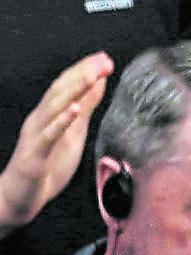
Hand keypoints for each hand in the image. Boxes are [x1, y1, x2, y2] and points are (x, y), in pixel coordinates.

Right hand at [0, 52, 111, 235]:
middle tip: (103, 60)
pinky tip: (72, 110)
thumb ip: (84, 110)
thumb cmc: (48, 165)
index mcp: (50, 115)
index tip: (105, 59)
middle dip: (82, 74)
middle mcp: (41, 119)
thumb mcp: (73, 133)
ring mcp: (37, 135)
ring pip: (54, 107)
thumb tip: (98, 86)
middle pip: (61, 91)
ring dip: (73, 91)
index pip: (67, 87)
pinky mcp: (36, 154)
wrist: (22, 195)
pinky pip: (48, 135)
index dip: (85, 71)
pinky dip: (60, 121)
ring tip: (91, 77)